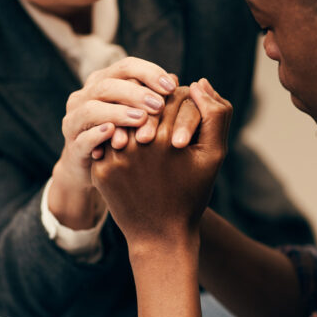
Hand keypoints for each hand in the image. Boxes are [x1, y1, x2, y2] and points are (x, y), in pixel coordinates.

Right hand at [59, 57, 177, 189]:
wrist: (93, 171)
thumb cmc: (123, 137)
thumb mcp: (138, 115)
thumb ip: (153, 98)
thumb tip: (175, 80)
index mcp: (101, 83)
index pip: (125, 67)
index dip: (149, 73)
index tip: (172, 87)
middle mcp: (83, 97)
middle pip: (108, 86)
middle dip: (135, 94)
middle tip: (159, 105)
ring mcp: (74, 121)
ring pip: (91, 109)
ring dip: (118, 113)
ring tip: (141, 119)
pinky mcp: (72, 147)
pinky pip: (83, 138)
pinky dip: (97, 135)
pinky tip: (114, 134)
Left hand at [91, 79, 231, 250]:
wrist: (161, 235)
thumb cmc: (191, 194)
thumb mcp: (214, 156)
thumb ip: (216, 115)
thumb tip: (198, 82)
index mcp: (171, 137)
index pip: (172, 98)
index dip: (180, 108)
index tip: (185, 125)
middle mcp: (140, 144)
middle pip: (146, 108)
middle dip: (156, 115)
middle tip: (164, 130)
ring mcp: (117, 157)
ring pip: (124, 121)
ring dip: (135, 126)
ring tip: (147, 141)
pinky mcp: (101, 169)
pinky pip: (108, 141)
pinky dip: (118, 142)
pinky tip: (131, 156)